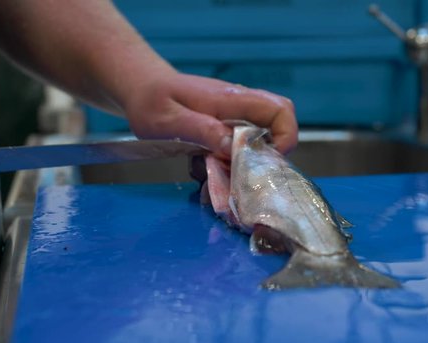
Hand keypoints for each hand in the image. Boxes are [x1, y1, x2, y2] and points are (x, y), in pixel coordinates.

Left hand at [124, 73, 297, 158]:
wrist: (140, 87)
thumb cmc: (150, 101)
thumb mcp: (167, 119)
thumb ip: (200, 130)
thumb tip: (232, 146)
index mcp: (230, 99)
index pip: (280, 110)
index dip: (286, 136)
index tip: (266, 160)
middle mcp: (239, 104)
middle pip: (279, 123)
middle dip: (270, 153)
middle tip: (245, 171)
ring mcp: (234, 114)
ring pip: (261, 137)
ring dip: (247, 160)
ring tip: (219, 171)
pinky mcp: (225, 124)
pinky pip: (242, 143)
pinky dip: (231, 160)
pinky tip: (207, 167)